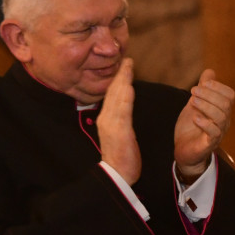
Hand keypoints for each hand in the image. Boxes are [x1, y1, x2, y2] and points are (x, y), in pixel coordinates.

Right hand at [96, 58, 140, 183]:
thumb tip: (125, 107)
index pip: (112, 94)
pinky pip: (123, 109)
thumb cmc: (121, 156)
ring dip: (123, 80)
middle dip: (120, 74)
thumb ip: (121, 119)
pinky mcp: (119, 130)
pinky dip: (125, 96)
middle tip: (127, 58)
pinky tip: (129, 86)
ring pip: (117, 97)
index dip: (118, 79)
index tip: (124, 66)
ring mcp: (111, 124)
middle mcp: (106, 118)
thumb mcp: (119, 134)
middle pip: (113, 92)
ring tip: (128, 65)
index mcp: (106, 118)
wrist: (116, 175)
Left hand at [174, 69, 233, 179]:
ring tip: (192, 101)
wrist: (184, 150)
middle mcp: (224, 121)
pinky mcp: (209, 144)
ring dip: (206, 105)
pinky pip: (214, 133)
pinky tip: (194, 117)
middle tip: (193, 91)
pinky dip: (204, 123)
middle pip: (225, 104)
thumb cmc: (191, 127)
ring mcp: (218, 133)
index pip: (229, 95)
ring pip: (221, 117)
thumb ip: (203, 89)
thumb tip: (209, 71)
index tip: (202, 83)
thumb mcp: (195, 104)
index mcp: (222, 110)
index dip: (218, 87)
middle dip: (209, 94)